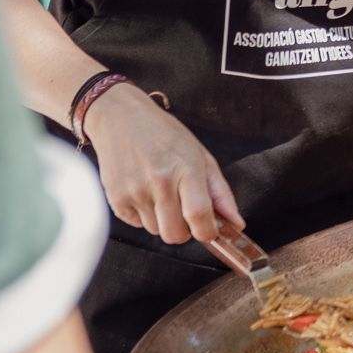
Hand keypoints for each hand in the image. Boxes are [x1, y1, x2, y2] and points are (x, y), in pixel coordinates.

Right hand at [83, 83, 242, 244]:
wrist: (121, 118)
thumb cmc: (164, 134)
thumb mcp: (201, 155)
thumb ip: (220, 192)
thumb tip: (236, 223)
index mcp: (185, 168)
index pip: (199, 216)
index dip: (208, 232)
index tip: (210, 230)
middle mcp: (159, 182)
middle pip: (175, 235)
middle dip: (185, 231)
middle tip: (185, 211)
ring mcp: (134, 192)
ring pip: (156, 232)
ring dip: (163, 221)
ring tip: (161, 193)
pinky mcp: (115, 199)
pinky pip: (137, 225)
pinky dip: (144, 215)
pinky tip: (145, 191)